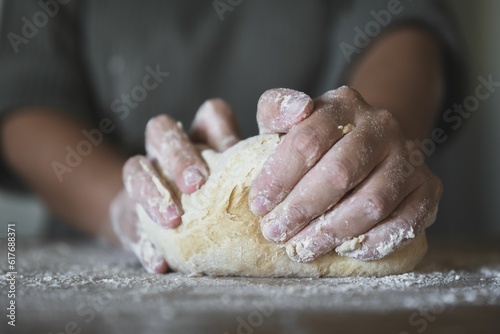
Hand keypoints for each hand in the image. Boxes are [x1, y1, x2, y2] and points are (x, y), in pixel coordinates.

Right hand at [110, 99, 239, 272]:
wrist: (166, 225)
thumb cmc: (217, 201)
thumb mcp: (236, 181)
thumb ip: (254, 170)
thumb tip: (282, 165)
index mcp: (201, 137)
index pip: (210, 114)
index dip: (219, 125)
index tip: (233, 150)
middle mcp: (166, 150)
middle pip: (161, 131)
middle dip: (178, 154)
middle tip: (196, 183)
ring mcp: (143, 180)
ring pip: (135, 169)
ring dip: (153, 193)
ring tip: (173, 219)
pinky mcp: (127, 214)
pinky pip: (128, 224)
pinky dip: (144, 243)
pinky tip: (160, 261)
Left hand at [249, 86, 441, 261]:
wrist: (369, 145)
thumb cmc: (317, 140)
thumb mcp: (288, 119)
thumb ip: (276, 109)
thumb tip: (281, 107)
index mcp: (342, 104)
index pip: (307, 140)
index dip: (279, 177)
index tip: (259, 206)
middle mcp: (381, 125)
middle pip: (339, 172)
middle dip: (302, 209)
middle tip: (275, 233)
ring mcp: (408, 156)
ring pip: (372, 201)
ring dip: (332, 231)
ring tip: (302, 248)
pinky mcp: (428, 186)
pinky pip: (406, 221)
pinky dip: (375, 241)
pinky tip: (347, 251)